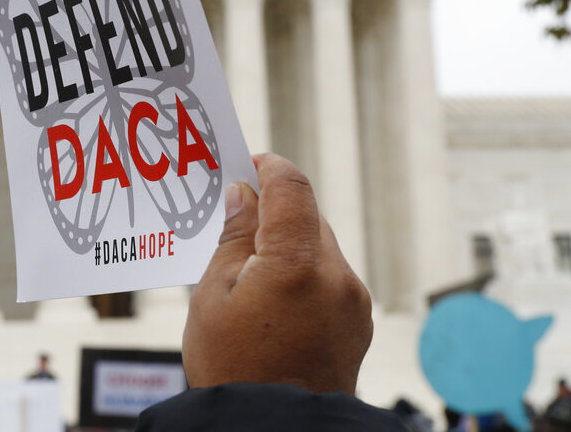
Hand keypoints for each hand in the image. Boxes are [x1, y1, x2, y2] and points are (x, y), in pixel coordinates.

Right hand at [182, 153, 372, 393]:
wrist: (275, 431)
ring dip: (290, 242)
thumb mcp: (212, 296)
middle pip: (307, 215)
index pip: (291, 186)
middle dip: (274, 209)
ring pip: (320, 245)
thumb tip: (243, 195)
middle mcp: (335, 275)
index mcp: (296, 264)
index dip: (268, 167)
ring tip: (252, 268)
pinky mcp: (358, 321)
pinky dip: (305, 271)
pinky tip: (276, 295)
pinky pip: (331, 276)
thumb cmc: (233, 368)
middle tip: (238, 218)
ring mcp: (353, 300)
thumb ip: (234, 237)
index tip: (246, 165)